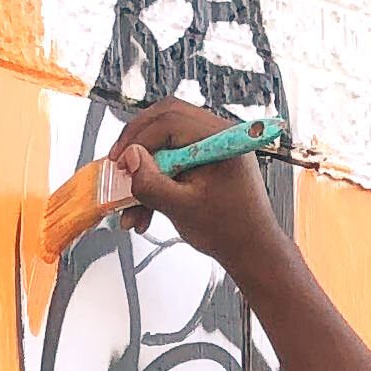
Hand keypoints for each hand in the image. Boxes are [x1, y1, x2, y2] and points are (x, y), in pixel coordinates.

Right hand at [111, 98, 283, 268]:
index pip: (169, 121)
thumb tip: (130, 157)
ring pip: (167, 141)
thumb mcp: (181, 208)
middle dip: (138, 145)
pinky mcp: (207, 161)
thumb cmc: (229, 230)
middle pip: (166, 120)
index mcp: (219, 139)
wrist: (251, 249)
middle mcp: (218, 135)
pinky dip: (158, 180)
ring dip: (146, 171)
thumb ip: (152, 183)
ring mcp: (213, 146)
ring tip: (132, 205)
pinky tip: (145, 209)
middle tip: (119, 166)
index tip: (119, 162)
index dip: (137, 139)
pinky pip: (175, 158)